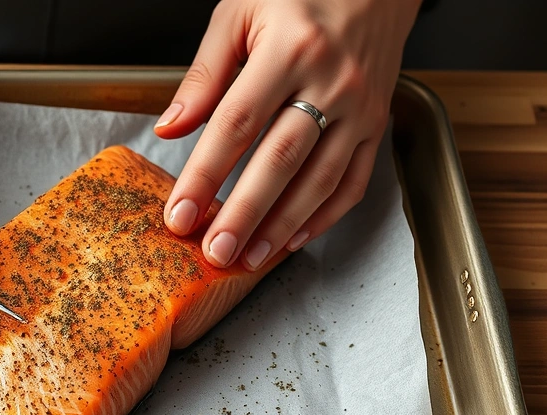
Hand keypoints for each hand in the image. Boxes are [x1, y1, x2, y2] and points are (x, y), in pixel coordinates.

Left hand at [157, 0, 419, 269]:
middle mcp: (331, 81)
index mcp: (288, 49)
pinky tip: (294, 238)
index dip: (205, 174)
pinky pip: (354, 180)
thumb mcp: (240, 12)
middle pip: (280, 160)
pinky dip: (325, 216)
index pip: (235, 124)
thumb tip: (169, 128)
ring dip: (282, 226)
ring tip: (249, 257)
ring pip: (320, 179)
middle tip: (216, 251)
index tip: (180, 213)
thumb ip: (204, 75)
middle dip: (244, 214)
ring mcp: (360, 106)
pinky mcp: (377, 123)